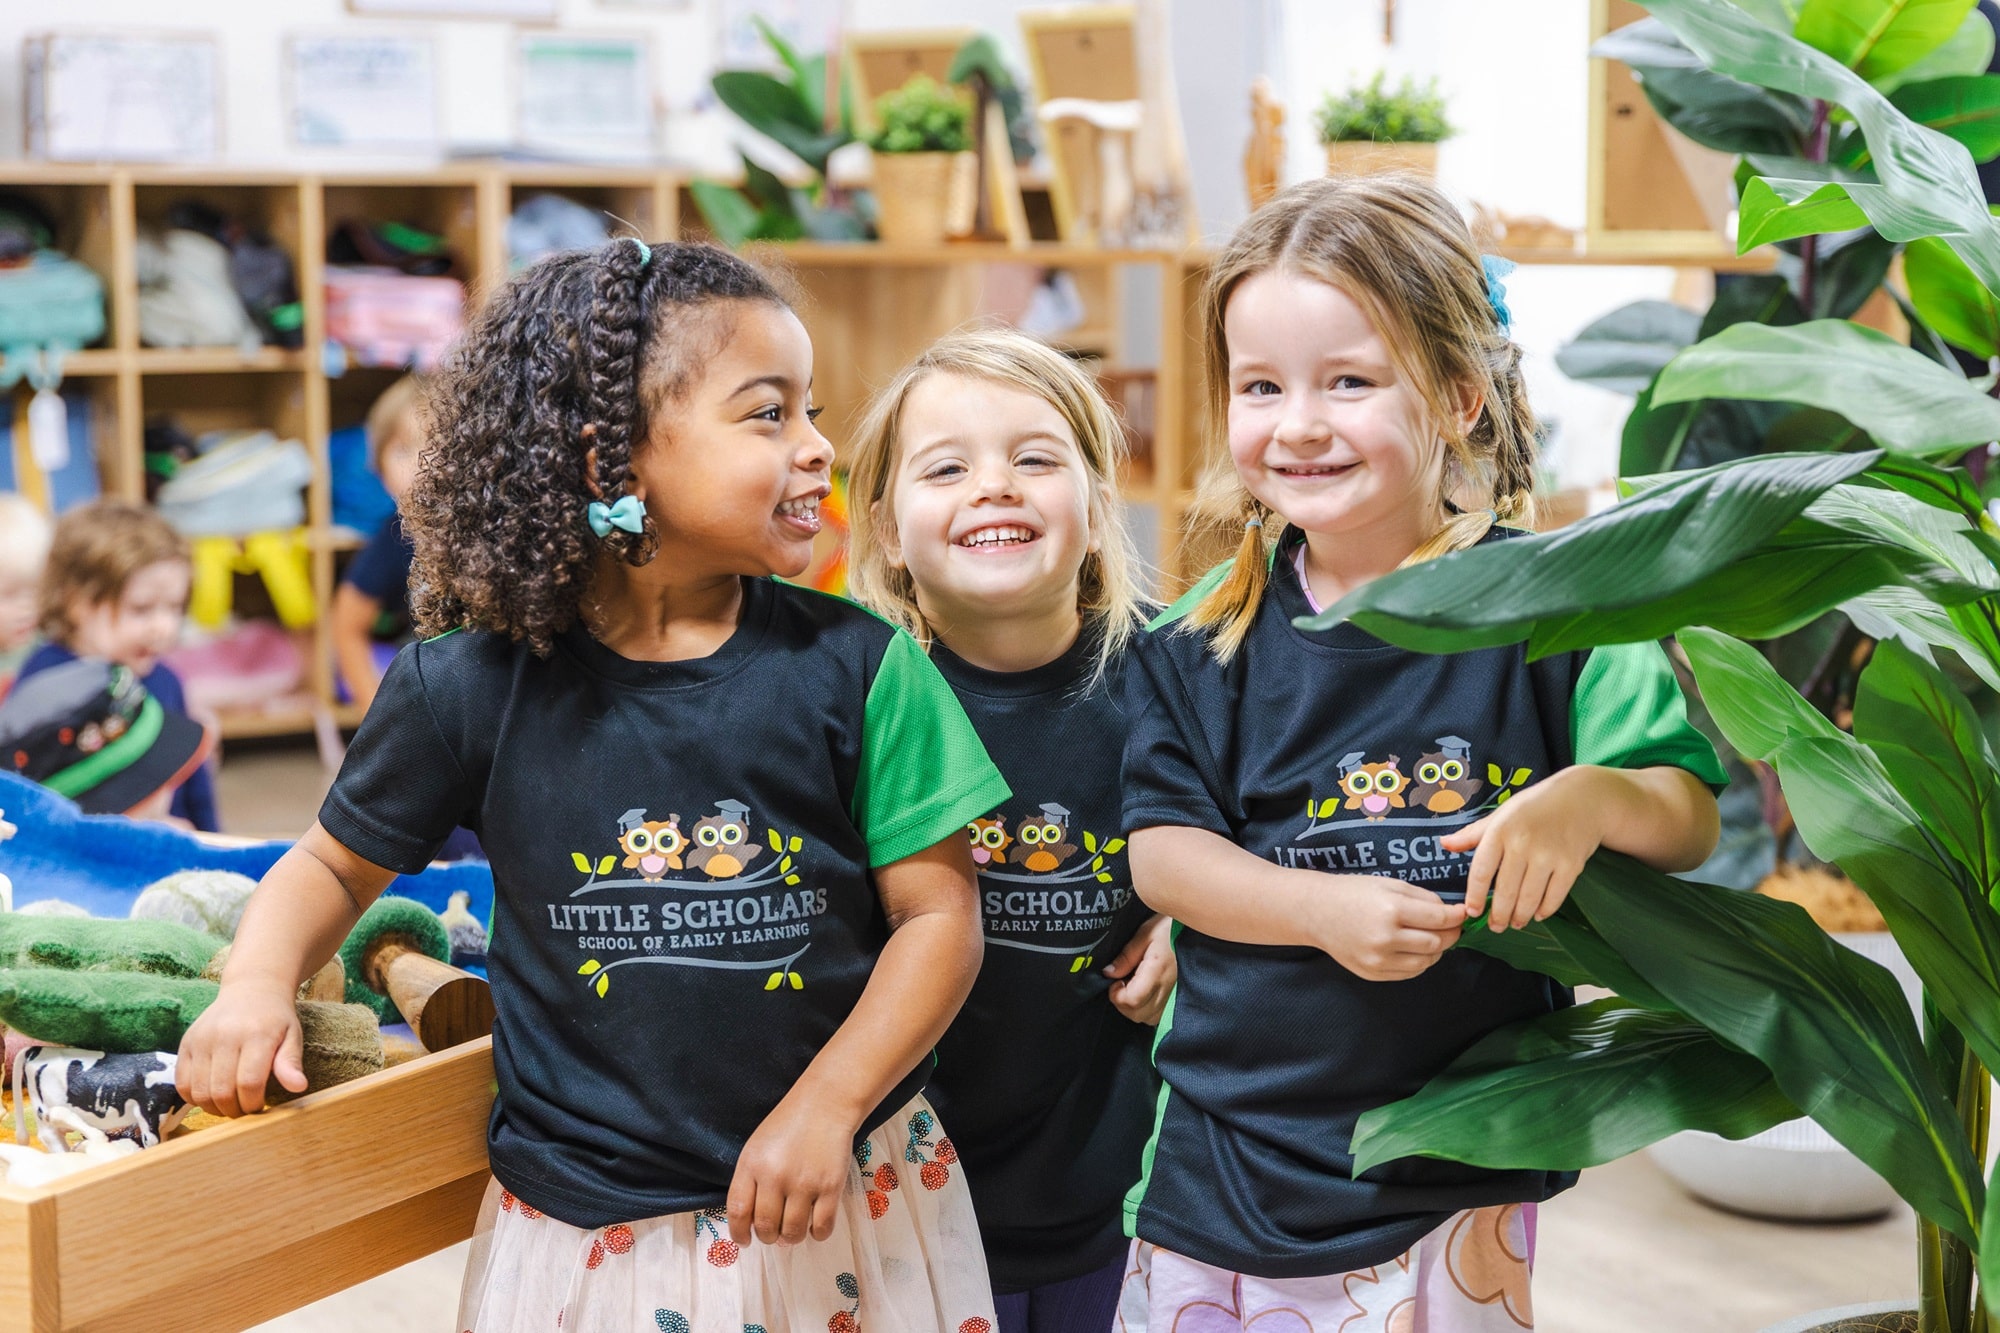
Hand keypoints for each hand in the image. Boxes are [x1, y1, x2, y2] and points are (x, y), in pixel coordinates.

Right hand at [174, 981, 307, 1116]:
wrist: (251, 989)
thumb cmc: (275, 1019)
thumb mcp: (292, 1036)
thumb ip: (291, 1062)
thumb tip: (298, 1086)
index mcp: (256, 1034)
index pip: (249, 1083)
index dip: (253, 1103)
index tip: (260, 1106)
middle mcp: (224, 1035)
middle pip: (221, 1091)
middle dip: (234, 1110)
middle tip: (244, 1109)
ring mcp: (201, 1039)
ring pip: (199, 1091)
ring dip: (214, 1108)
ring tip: (229, 1104)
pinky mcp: (186, 1043)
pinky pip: (182, 1082)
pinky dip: (194, 1098)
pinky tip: (211, 1095)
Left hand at [727, 1088, 856, 1246]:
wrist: (826, 1104)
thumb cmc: (789, 1125)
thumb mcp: (757, 1147)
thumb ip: (750, 1181)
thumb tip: (755, 1225)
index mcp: (752, 1164)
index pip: (738, 1212)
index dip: (739, 1233)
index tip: (744, 1241)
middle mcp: (775, 1176)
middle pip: (765, 1227)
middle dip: (768, 1237)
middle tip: (775, 1233)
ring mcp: (804, 1183)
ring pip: (792, 1233)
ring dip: (791, 1238)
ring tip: (794, 1229)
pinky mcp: (831, 1187)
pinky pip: (821, 1228)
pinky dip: (817, 1234)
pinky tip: (815, 1226)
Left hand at [1104, 913, 1175, 1023]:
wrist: (1200, 930)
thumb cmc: (1171, 927)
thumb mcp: (1145, 933)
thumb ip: (1126, 956)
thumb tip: (1108, 973)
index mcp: (1157, 971)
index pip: (1133, 999)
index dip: (1117, 995)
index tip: (1114, 981)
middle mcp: (1168, 989)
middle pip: (1137, 1014)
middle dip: (1122, 1003)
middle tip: (1120, 983)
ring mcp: (1175, 997)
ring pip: (1147, 1018)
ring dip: (1134, 1008)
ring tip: (1133, 987)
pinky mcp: (1180, 999)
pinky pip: (1159, 1016)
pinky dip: (1147, 1010)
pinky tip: (1145, 994)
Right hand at [1311, 876, 1467, 980]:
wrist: (1316, 912)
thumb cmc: (1354, 892)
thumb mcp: (1390, 884)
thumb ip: (1423, 898)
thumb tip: (1452, 913)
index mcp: (1391, 909)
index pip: (1439, 918)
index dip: (1457, 916)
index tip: (1464, 913)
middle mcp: (1385, 937)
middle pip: (1436, 942)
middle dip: (1450, 933)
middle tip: (1452, 926)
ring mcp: (1378, 959)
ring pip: (1426, 961)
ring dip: (1436, 950)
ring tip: (1433, 937)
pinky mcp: (1372, 973)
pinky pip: (1409, 973)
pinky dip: (1420, 962)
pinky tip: (1415, 949)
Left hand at [1442, 767, 1607, 931]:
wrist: (1583, 798)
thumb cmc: (1535, 806)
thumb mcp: (1501, 814)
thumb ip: (1473, 834)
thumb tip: (1444, 844)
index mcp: (1500, 830)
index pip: (1481, 872)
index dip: (1475, 897)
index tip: (1472, 912)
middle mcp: (1522, 844)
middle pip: (1505, 891)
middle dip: (1498, 915)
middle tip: (1495, 926)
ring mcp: (1548, 855)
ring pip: (1529, 898)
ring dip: (1520, 916)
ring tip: (1515, 923)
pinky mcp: (1571, 865)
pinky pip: (1554, 897)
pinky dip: (1545, 910)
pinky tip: (1538, 914)